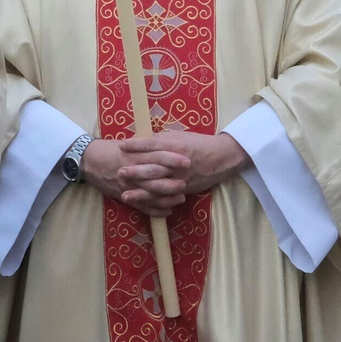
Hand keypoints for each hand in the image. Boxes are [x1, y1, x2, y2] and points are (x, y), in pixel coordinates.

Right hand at [82, 138, 187, 216]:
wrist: (89, 161)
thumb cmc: (110, 150)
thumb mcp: (128, 144)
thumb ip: (145, 146)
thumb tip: (165, 143)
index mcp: (133, 155)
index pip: (156, 155)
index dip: (172, 158)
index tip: (187, 160)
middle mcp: (132, 171)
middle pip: (155, 176)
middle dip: (172, 179)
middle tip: (187, 180)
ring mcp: (128, 186)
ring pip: (151, 194)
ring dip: (167, 197)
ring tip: (182, 197)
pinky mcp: (124, 196)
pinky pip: (142, 207)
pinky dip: (156, 210)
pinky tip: (168, 211)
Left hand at [121, 131, 246, 194]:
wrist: (221, 158)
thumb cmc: (198, 143)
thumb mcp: (179, 136)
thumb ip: (161, 140)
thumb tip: (141, 141)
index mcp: (176, 146)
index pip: (153, 145)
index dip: (136, 145)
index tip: (121, 145)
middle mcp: (177, 163)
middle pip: (154, 168)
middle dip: (135, 171)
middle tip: (119, 173)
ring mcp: (181, 178)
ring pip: (159, 187)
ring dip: (141, 192)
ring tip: (125, 195)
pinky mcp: (184, 189)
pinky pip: (167, 197)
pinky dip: (154, 202)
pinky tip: (143, 205)